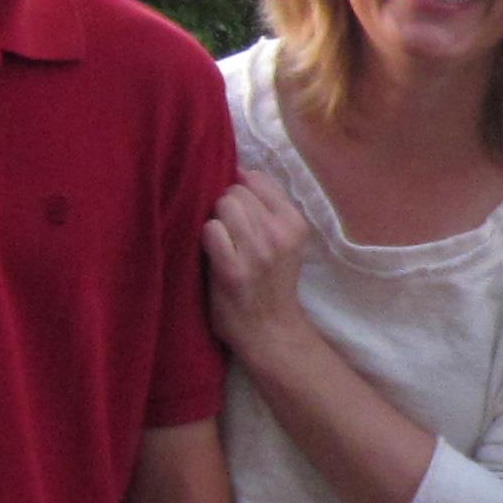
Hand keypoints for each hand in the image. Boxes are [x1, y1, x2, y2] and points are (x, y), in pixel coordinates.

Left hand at [200, 171, 315, 368]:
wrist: (270, 331)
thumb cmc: (272, 282)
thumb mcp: (287, 241)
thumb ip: (270, 206)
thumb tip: (240, 171)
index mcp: (295, 223)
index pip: (257, 179)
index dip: (242, 192)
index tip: (242, 213)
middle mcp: (279, 234)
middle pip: (235, 191)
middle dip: (227, 207)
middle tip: (231, 233)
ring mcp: (257, 252)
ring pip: (222, 206)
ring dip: (216, 222)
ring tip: (223, 243)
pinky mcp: (232, 270)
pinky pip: (210, 230)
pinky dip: (207, 239)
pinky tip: (214, 254)